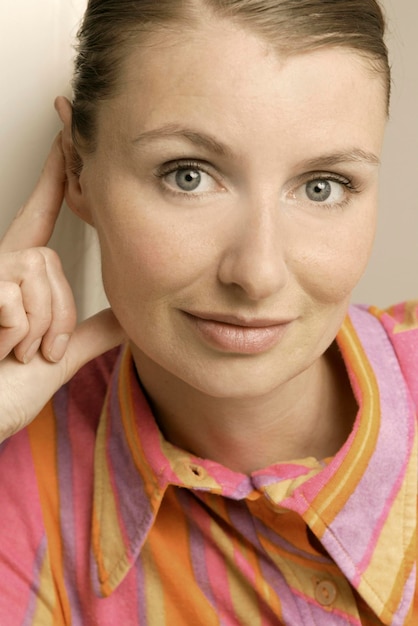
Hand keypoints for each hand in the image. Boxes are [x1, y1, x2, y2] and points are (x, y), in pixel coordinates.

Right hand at [0, 135, 124, 441]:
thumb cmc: (5, 390)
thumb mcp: (58, 357)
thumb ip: (91, 332)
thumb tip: (126, 314)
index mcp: (19, 275)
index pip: (41, 211)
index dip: (55, 174)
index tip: (65, 134)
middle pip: (53, 264)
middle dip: (55, 318)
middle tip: (34, 350)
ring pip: (40, 284)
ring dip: (40, 333)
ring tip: (15, 352)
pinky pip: (21, 306)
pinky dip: (19, 339)